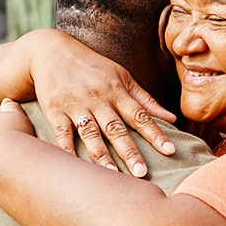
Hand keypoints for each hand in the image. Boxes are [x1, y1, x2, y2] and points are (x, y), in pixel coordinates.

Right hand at [25, 29, 177, 176]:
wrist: (52, 51)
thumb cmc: (93, 67)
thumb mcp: (122, 77)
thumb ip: (146, 100)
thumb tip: (173, 119)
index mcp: (118, 92)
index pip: (141, 116)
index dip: (156, 133)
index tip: (170, 150)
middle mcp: (99, 100)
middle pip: (116, 129)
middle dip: (130, 151)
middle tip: (142, 173)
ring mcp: (76, 106)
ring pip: (91, 134)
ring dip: (101, 155)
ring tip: (112, 175)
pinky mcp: (56, 111)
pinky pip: (62, 133)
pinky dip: (67, 149)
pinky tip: (74, 165)